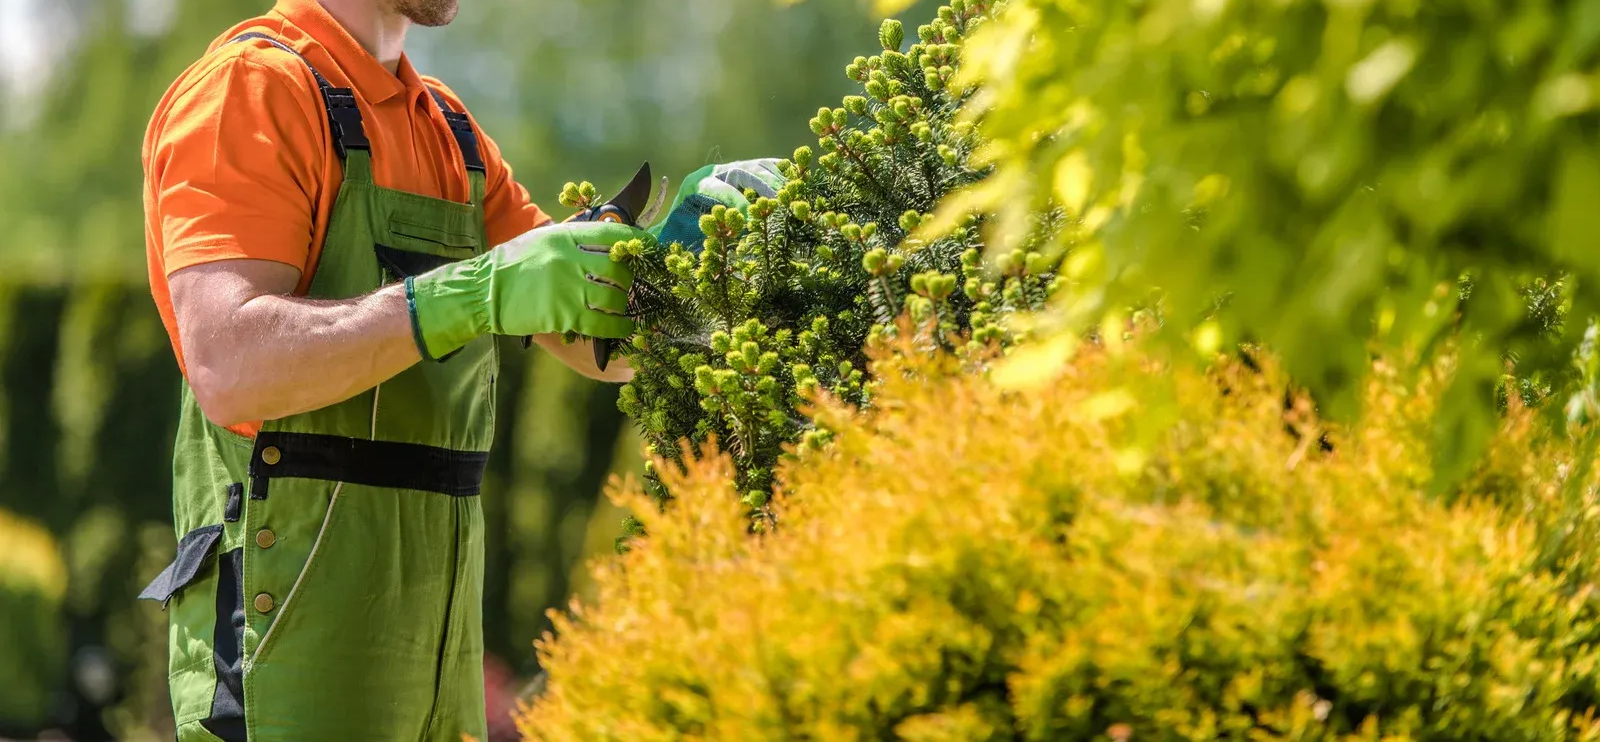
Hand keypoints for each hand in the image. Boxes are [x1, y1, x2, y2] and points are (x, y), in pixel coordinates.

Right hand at [406, 221, 643, 360]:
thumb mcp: (540, 241)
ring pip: (615, 297)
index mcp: (564, 236)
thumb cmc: (511, 265)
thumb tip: (606, 242)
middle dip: (630, 280)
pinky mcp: (563, 315)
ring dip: (626, 305)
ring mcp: (567, 288)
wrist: (481, 291)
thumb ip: (571, 241)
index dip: (636, 242)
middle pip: (618, 270)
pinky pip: (603, 322)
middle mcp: (569, 259)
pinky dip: (618, 327)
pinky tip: (625, 329)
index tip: (649, 248)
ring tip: (629, 309)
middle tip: (634, 286)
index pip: (611, 235)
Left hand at [651, 159, 784, 249]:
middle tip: (779, 201)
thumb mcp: (669, 233)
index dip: (734, 202)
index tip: (749, 218)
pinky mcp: (749, 170)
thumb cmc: (679, 228)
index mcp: (696, 184)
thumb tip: (657, 245)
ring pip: (758, 167)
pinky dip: (782, 173)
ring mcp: (734, 168)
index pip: (718, 189)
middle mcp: (716, 171)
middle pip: (743, 172)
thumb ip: (665, 238)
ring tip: (792, 194)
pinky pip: (768, 166)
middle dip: (762, 187)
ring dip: (776, 179)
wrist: (685, 212)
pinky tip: (796, 182)